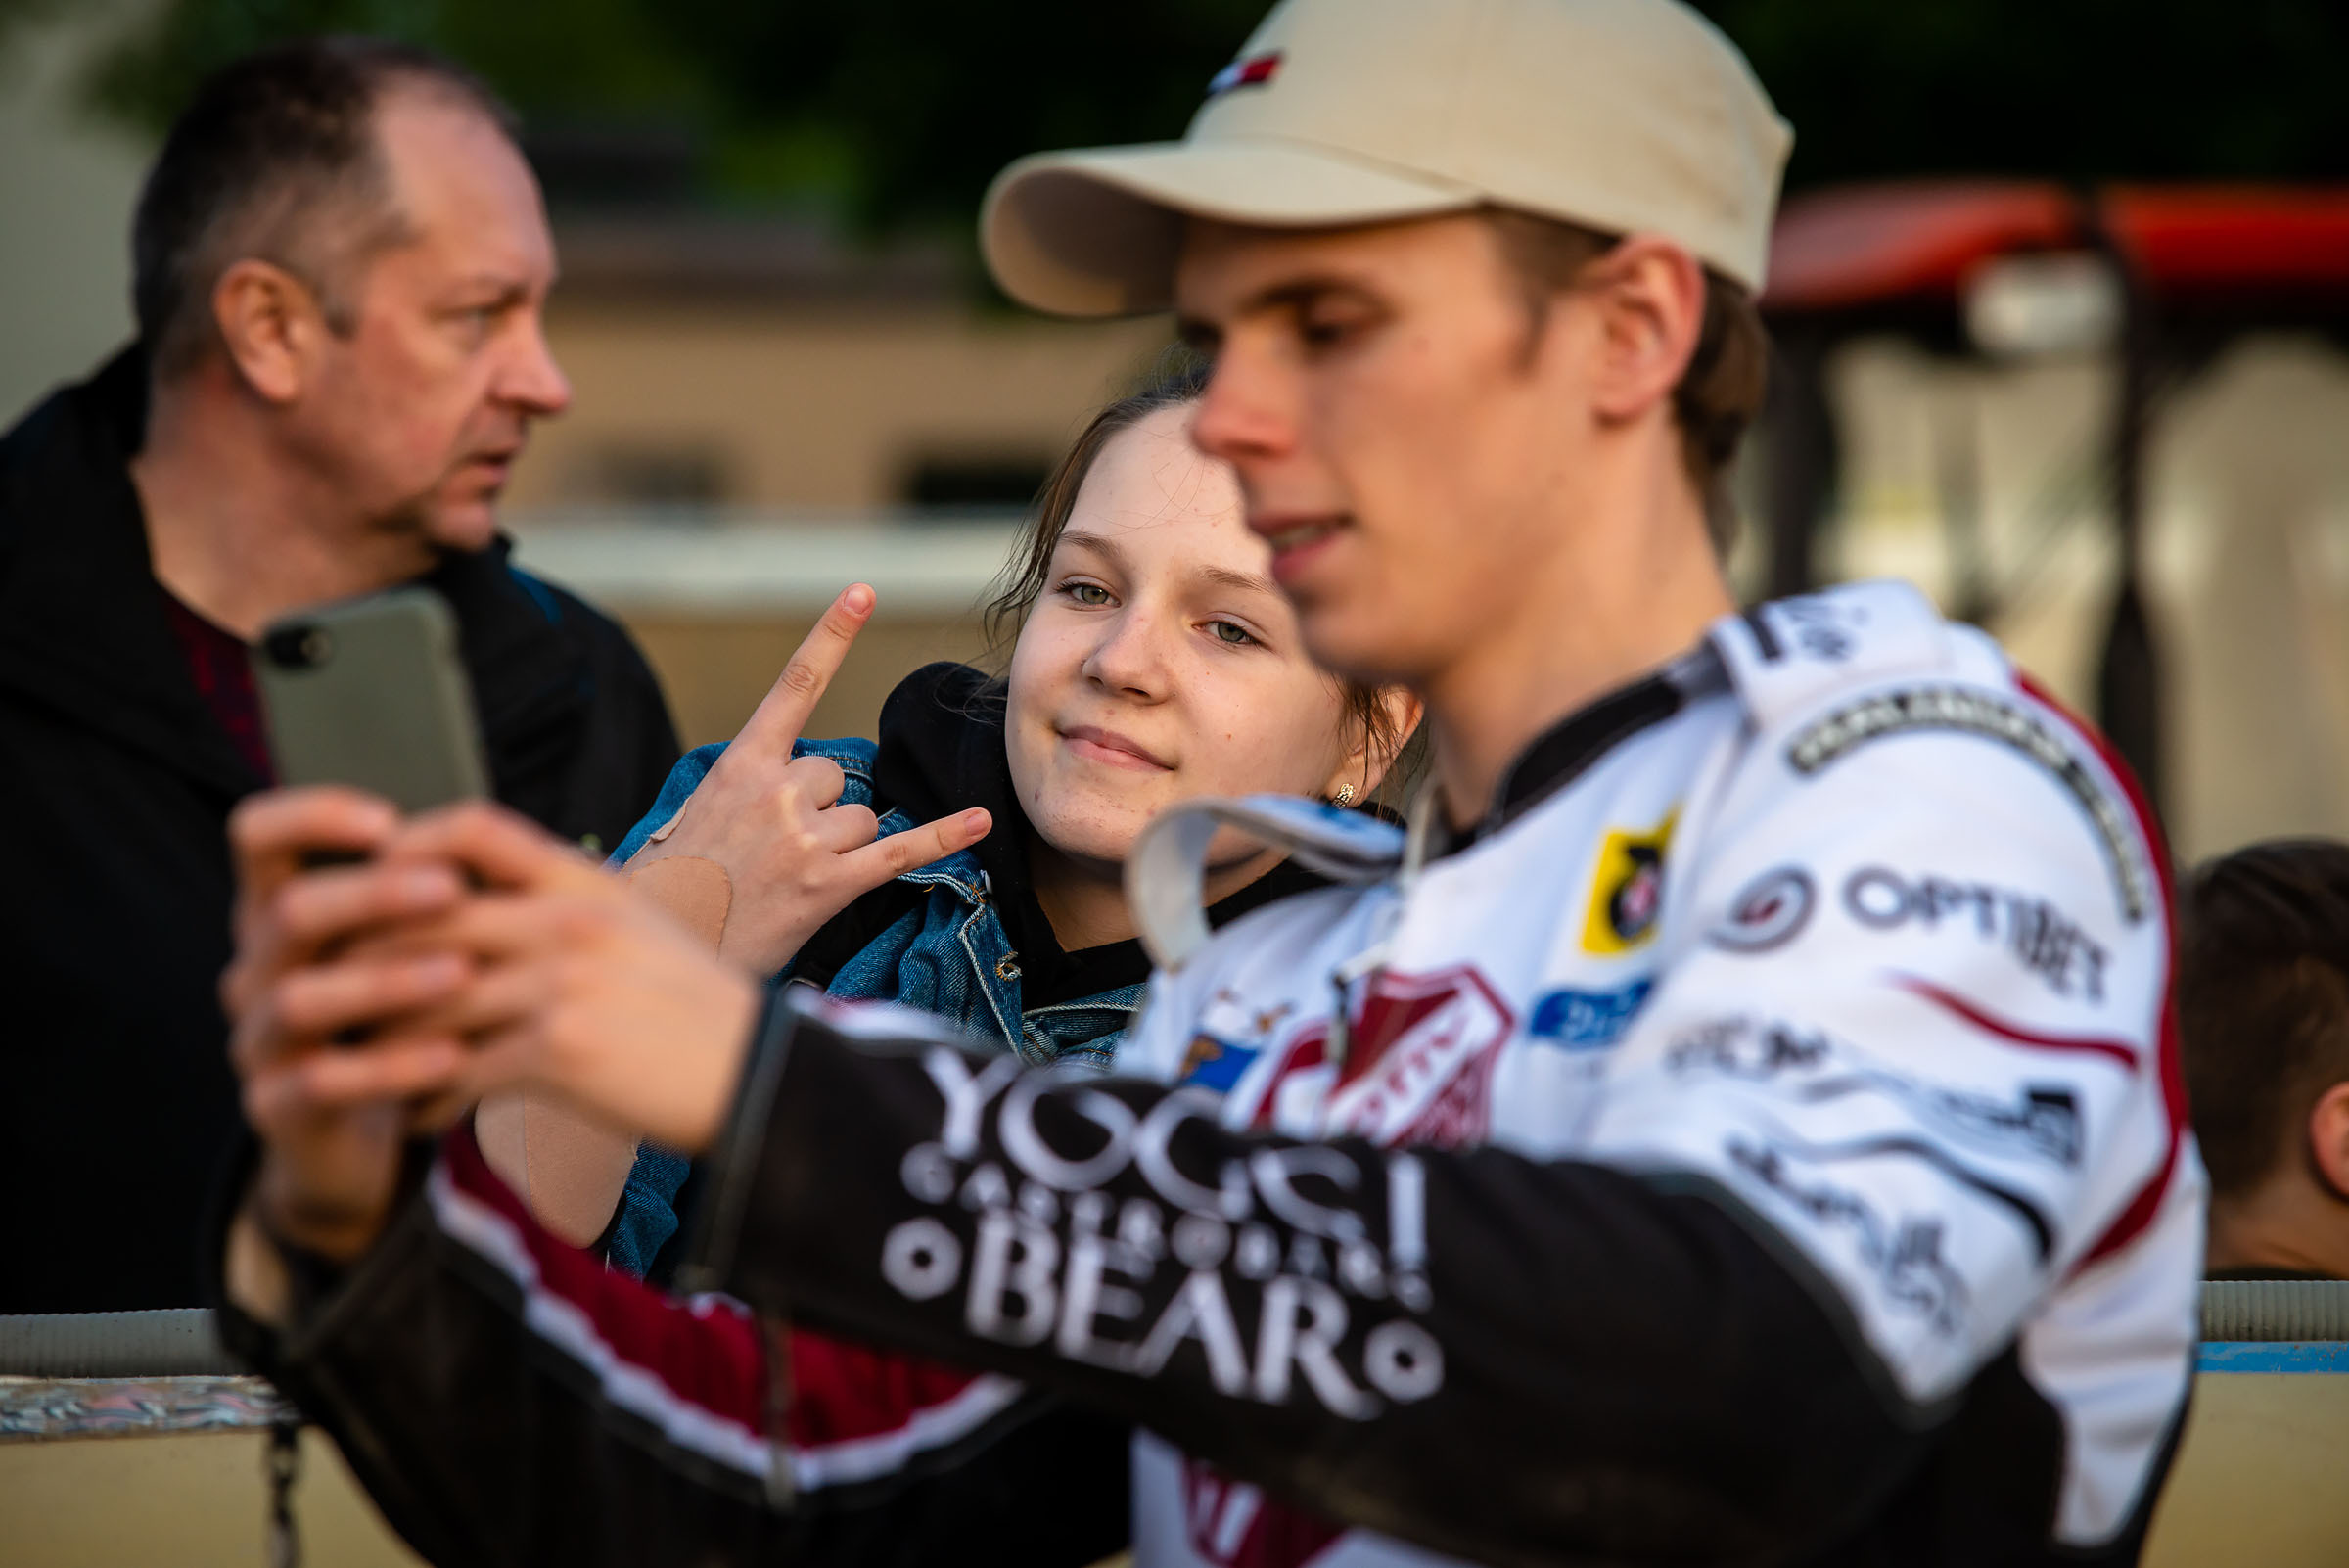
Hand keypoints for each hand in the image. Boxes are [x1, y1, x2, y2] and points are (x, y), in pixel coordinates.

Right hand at [223, 788, 475, 1262]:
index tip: (389, 820)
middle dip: (373, 895)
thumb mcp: (407, 948)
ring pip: (302, 999)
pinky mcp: (276, 1108)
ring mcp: (259, 1040)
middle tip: (453, 888)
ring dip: (385, 980)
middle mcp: (258, 969)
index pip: (258, 836)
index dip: (311, 815)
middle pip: (289, 912)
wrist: (364, 1138)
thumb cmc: (400, 1017)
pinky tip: (454, 1055)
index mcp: (281, 911)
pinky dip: (391, 1068)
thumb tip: (493, 826)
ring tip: (465, 972)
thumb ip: (429, 891)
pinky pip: (323, 1082)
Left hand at [375, 803, 762, 1153]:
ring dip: (382, 1041)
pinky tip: (414, 1116)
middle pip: (427, 915)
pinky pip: (460, 1071)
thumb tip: (482, 902)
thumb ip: (563, 903)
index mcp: (585, 882)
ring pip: (429, 1000)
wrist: (755, 1075)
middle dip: (362, 956)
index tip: (371, 882)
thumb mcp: (637, 926)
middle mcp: (569, 921)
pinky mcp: (559, 1051)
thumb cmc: (695, 1007)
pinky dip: (427, 1099)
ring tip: (356, 1066)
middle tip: (325, 989)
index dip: (409, 843)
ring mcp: (562, 983)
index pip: (476, 827)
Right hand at [623, 584, 990, 972]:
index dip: (831, 636)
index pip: (794, 687)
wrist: (664, 942)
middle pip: (838, 776)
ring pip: (863, 818)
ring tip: (792, 881)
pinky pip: (899, 851)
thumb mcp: (693, 815)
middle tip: (778, 853)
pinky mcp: (827, 884)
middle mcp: (775, 790)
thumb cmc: (675, 887)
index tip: (862, 592)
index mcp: (740, 765)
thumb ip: (745, 788)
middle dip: (823, 809)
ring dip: (844, 846)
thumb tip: (785, 787)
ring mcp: (804, 837)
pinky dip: (943, 837)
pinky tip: (979, 820)